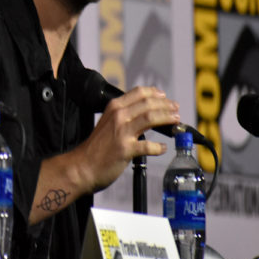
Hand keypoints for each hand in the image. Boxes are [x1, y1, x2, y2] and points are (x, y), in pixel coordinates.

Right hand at [29, 86, 178, 224]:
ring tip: (176, 121)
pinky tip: (163, 148)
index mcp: (114, 107)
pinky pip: (148, 146)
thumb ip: (123, 115)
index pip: (138, 92)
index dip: (155, 93)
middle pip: (148, 104)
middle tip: (176, 109)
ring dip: (167, 118)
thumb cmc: (96, 147)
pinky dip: (159, 147)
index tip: (165, 96)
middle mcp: (118, 116)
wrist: (82, 165)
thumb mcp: (107, 123)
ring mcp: (122, 132)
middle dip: (166, 105)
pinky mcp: (126, 149)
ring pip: (151, 118)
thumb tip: (143, 112)